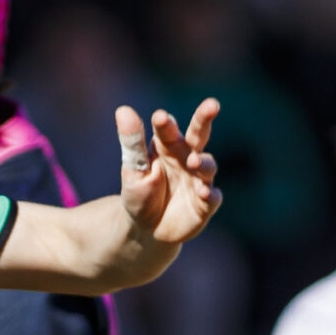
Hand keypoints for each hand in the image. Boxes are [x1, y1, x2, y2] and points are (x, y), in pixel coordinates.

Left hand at [116, 100, 221, 249]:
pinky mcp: (205, 203)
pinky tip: (203, 193)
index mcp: (167, 146)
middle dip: (205, 119)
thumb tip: (123, 109)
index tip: (159, 118)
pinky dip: (209, 194)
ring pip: (207, 165)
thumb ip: (132, 141)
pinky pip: (212, 197)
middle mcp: (187, 158)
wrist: (147, 229)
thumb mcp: (133, 169)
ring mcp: (198, 179)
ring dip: (203, 162)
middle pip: (199, 134)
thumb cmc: (140, 193)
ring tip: (194, 162)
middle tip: (212, 105)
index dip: (165, 123)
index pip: (167, 130)